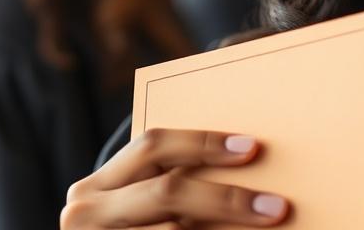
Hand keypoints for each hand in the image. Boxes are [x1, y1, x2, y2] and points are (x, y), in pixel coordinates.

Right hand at [61, 128, 289, 228]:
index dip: (204, 143)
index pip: (153, 146)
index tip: (252, 147)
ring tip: (266, 227)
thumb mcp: (139, 206)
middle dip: (227, 198)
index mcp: (98, 185)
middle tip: (276, 207)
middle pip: (167, 191)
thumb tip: (249, 164)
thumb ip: (173, 186)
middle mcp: (87, 214)